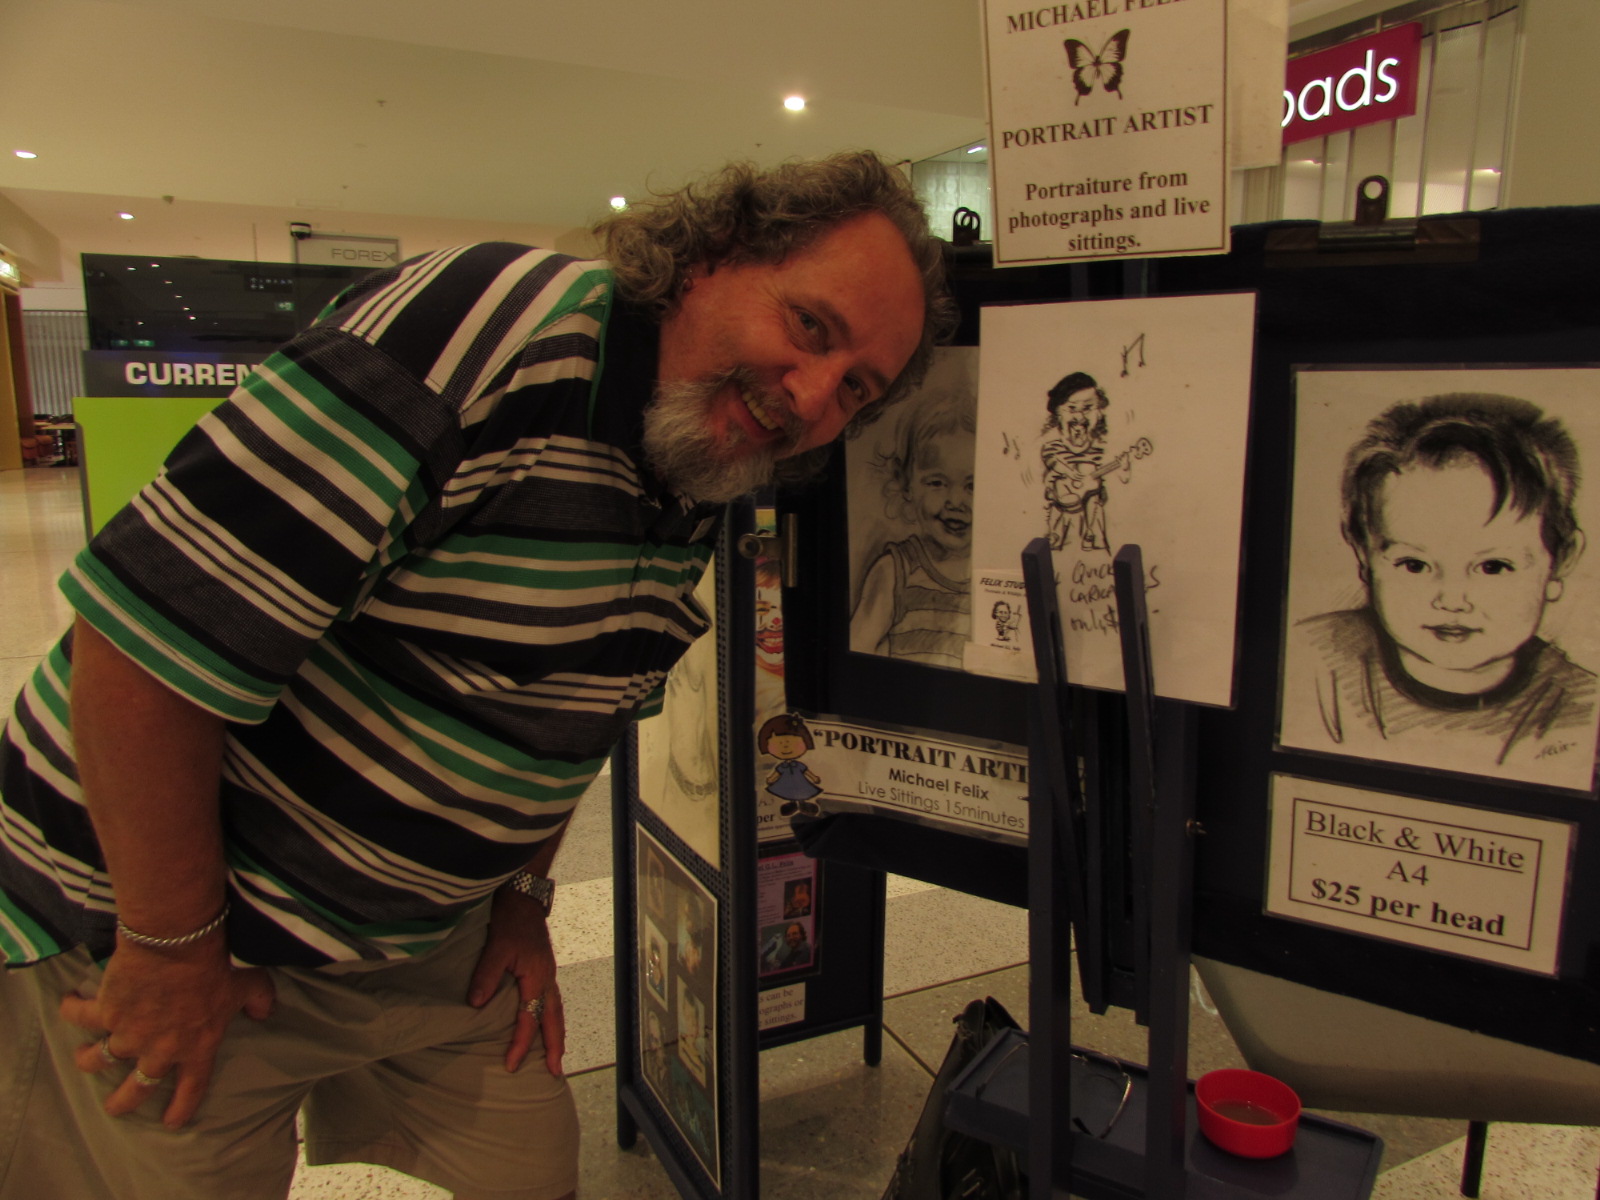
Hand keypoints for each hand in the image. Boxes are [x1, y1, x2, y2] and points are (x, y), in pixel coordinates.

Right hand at [59, 939, 275, 1129]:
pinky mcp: (105, 1012)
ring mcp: (128, 1034)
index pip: (191, 1087)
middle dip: (122, 1102)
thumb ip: (260, 1001)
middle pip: (136, 1087)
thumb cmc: (219, 963)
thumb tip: (265, 1013)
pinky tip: (68, 1006)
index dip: (182, 1107)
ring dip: (88, 1060)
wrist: (179, 942)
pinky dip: (71, 1011)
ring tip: (84, 1058)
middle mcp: (159, 1049)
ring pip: (99, 1060)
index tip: (171, 1123)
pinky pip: (80, 1017)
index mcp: (197, 1047)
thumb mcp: (251, 984)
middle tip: (113, 1108)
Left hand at [467, 887, 564, 1076]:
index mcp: (538, 978)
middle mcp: (548, 979)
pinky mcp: (544, 969)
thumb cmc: (511, 920)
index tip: (510, 1065)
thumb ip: (486, 976)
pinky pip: (552, 1001)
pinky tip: (545, 1024)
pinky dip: (551, 1018)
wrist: (524, 898)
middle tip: (557, 1072)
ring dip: (557, 1034)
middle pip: (555, 1019)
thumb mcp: (496, 947)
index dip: (521, 1044)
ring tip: (557, 1056)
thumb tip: (475, 1005)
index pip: (530, 1019)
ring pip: (556, 1011)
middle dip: (556, 1047)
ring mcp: (548, 974)